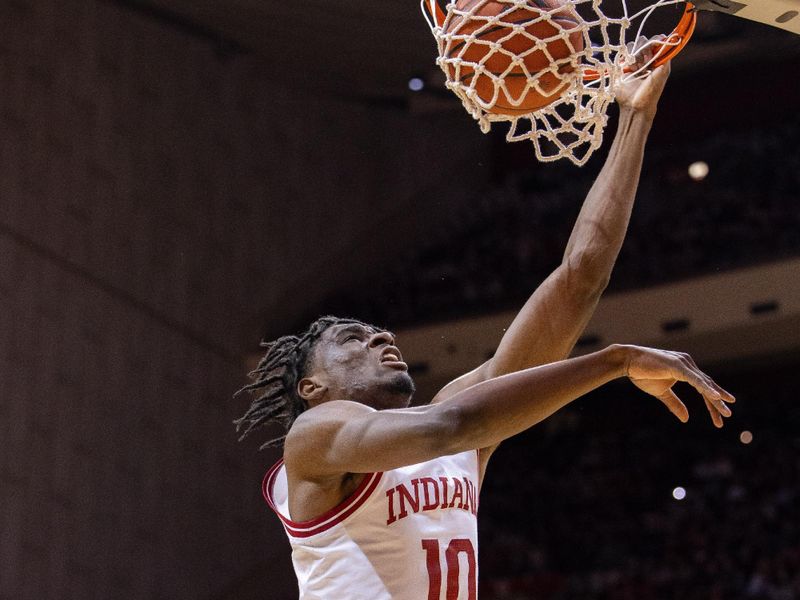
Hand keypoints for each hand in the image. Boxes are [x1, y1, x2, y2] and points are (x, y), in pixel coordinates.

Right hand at [614, 36, 671, 117]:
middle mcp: (645, 60)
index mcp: (656, 60)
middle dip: (644, 49)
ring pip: (633, 46)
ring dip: (635, 55)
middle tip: (646, 61)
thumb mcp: (663, 72)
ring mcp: (633, 63)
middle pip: (643, 41)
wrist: (635, 105)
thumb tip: (668, 39)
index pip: (656, 42)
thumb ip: (666, 56)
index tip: (654, 47)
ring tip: (637, 68)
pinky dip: (626, 59)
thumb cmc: (651, 91)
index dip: (655, 42)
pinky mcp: (622, 67)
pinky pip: (623, 55)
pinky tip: (629, 69)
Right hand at [619, 345, 734, 427]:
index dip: (711, 402)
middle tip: (727, 416)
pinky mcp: (677, 365)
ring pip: (704, 383)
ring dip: (715, 398)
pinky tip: (715, 397)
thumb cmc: (642, 374)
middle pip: (707, 385)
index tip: (719, 418)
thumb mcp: (661, 392)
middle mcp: (687, 364)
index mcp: (685, 369)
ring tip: (726, 411)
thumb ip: (675, 404)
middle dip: (717, 402)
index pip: (703, 387)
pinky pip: (695, 379)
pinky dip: (706, 388)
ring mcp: (683, 363)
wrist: (626, 361)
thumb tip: (686, 419)